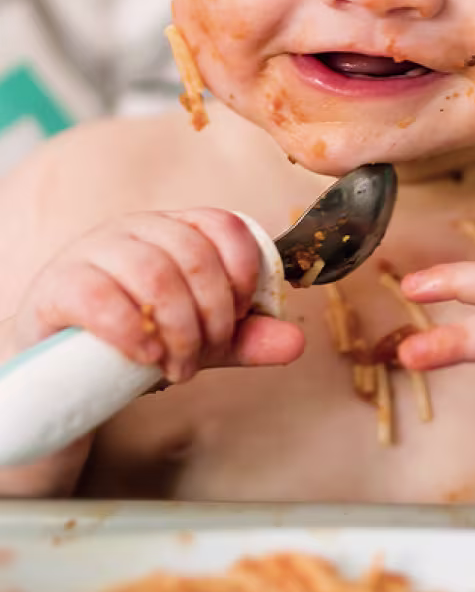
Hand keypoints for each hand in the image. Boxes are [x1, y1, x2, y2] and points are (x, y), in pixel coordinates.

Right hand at [13, 208, 303, 383]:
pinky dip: (131, 330)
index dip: (244, 271)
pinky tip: (146, 356)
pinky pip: (99, 295)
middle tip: (206, 355)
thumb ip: (245, 338)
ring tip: (178, 367)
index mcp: (176, 228)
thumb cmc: (138, 335)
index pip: (224, 224)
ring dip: (177, 328)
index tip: (242, 314)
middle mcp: (137, 229)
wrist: (62, 363)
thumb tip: (295, 343)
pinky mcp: (60, 283)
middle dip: (212, 314)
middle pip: (192, 254)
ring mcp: (95, 251)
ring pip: (152, 272)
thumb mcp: (199, 337)